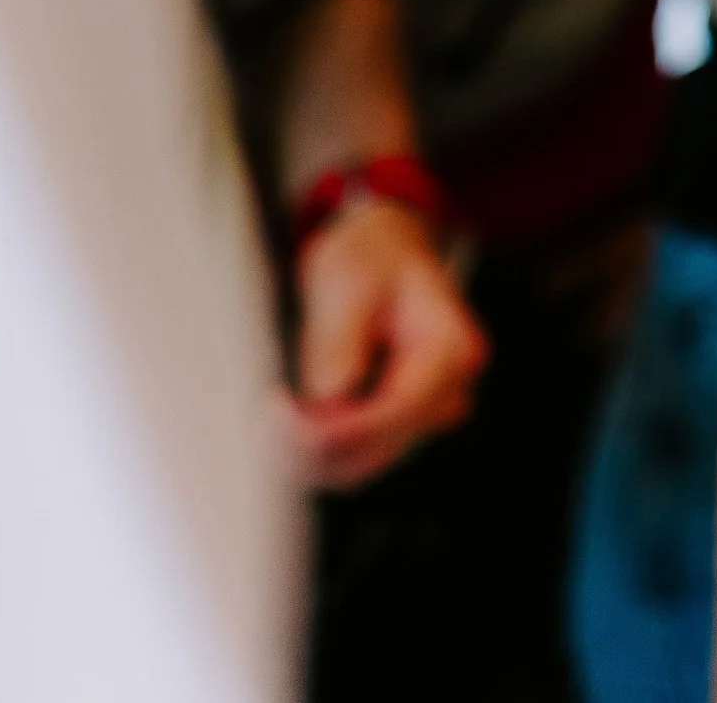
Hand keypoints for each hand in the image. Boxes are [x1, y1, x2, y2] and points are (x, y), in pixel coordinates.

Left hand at [279, 198, 489, 492]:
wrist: (381, 252)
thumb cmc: (371, 257)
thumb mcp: (349, 279)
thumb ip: (338, 340)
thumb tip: (326, 400)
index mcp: (451, 349)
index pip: (395, 411)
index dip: (334, 426)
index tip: (280, 412)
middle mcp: (448, 391)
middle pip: (377, 448)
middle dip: (315, 442)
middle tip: (265, 414)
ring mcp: (424, 415)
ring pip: (360, 464)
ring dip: (310, 454)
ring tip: (269, 416)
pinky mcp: (396, 428)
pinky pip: (352, 458)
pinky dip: (315, 450)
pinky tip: (286, 422)